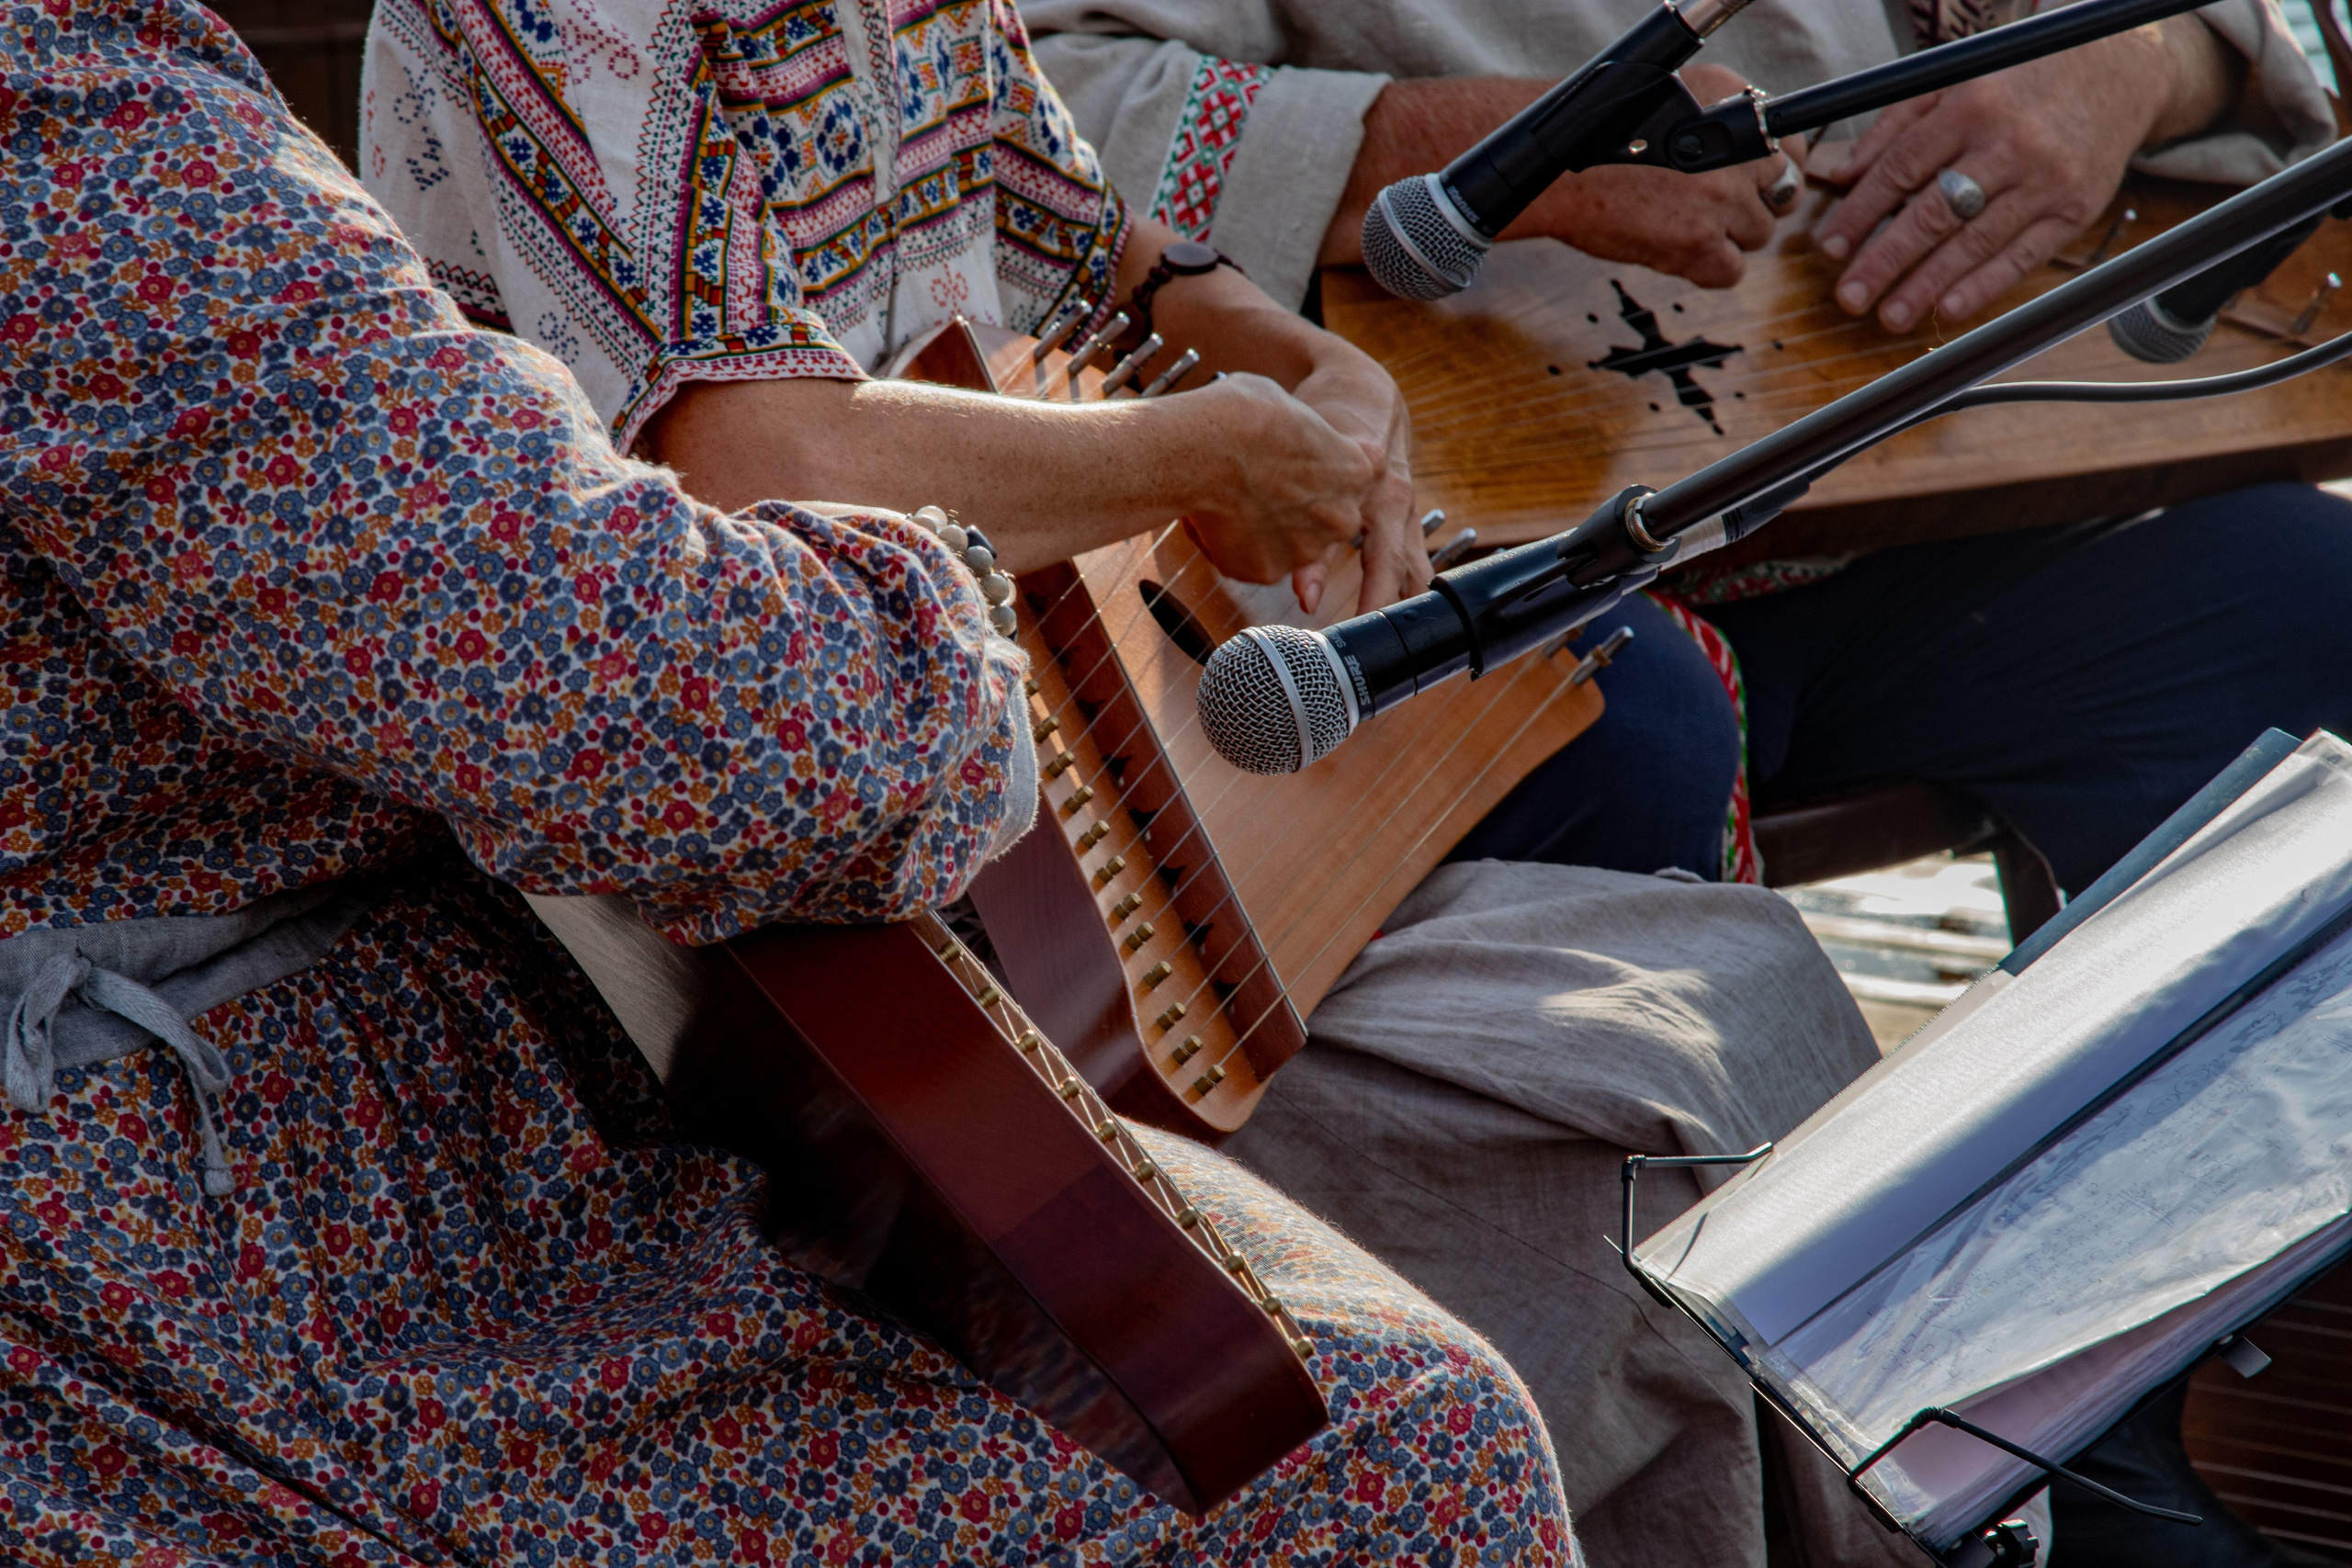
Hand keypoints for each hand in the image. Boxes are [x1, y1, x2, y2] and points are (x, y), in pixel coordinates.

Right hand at [1179, 372, 1417, 614]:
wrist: (1209, 449)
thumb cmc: (1246, 415)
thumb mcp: (1292, 409)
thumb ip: (1305, 437)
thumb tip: (1289, 439)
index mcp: (1359, 471)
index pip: (1356, 475)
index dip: (1322, 467)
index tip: (1298, 459)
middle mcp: (1342, 517)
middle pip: (1323, 517)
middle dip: (1295, 507)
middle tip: (1260, 484)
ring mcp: (1306, 550)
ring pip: (1286, 543)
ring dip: (1264, 529)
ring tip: (1229, 498)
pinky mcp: (1267, 571)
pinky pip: (1252, 561)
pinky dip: (1235, 546)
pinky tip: (1213, 517)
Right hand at [1323, 67, 1795, 289]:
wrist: (1554, 171)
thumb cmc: (1598, 134)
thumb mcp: (1671, 97)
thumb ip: (1722, 118)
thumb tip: (1757, 150)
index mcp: (1733, 102)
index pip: (1791, 144)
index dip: (1774, 168)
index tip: (1756, 180)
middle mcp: (1736, 148)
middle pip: (1780, 193)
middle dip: (1751, 204)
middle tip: (1713, 206)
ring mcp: (1720, 197)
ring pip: (1757, 234)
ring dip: (1727, 237)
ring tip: (1685, 226)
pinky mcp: (1697, 243)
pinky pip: (1730, 271)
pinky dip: (1707, 269)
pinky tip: (1678, 252)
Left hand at [1814, 20, 2234, 329]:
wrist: (2119, 71)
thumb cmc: (2022, 82)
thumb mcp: (1954, 81)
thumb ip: (1895, 126)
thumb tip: (1845, 175)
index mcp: (1971, 107)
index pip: (1901, 168)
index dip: (1860, 213)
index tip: (1830, 248)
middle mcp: (2009, 145)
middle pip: (1933, 213)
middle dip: (1885, 260)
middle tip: (1850, 297)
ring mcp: (2046, 180)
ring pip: (1974, 242)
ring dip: (1926, 285)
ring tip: (1890, 315)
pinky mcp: (2075, 209)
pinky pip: (2022, 257)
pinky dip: (1983, 286)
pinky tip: (1948, 309)